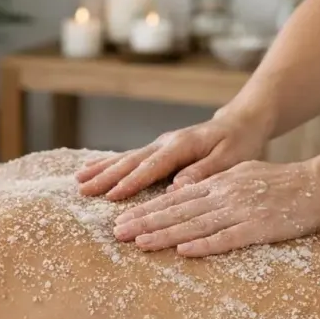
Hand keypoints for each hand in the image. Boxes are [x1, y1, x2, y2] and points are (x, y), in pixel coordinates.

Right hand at [75, 109, 269, 200]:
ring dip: (101, 170)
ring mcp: (159, 145)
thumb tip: (178, 185)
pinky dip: (108, 165)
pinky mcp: (158, 151)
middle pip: (131, 161)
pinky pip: (129, 159)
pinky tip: (91, 171)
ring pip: (125, 159)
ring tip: (78, 181)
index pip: (153, 166)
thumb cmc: (240, 143)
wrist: (241, 123)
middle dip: (106, 177)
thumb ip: (204, 171)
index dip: (132, 181)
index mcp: (182, 146)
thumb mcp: (231, 158)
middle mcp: (166, 143)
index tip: (113, 195)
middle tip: (83, 191)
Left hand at [111, 160, 319, 255]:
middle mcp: (225, 194)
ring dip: (165, 235)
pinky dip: (204, 245)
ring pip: (196, 224)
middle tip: (116, 234)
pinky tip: (184, 251)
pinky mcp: (260, 227)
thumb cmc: (282, 182)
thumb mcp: (242, 175)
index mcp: (219, 182)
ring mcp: (242, 211)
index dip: (147, 210)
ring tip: (140, 244)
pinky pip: (228, 238)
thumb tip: (184, 192)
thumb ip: (214, 185)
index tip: (122, 220)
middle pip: (178, 211)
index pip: (174, 198)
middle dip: (145, 222)